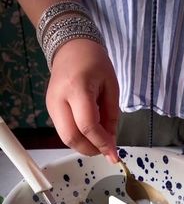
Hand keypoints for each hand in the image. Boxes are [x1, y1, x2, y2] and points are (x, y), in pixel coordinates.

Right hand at [46, 39, 118, 162]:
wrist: (71, 48)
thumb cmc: (94, 63)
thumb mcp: (111, 86)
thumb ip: (111, 116)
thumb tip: (111, 142)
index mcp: (77, 87)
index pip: (87, 125)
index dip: (101, 143)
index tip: (114, 155)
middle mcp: (59, 99)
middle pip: (71, 137)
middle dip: (90, 149)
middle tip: (106, 150)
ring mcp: (51, 106)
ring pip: (65, 138)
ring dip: (84, 146)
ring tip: (99, 142)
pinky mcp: (50, 111)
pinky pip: (64, 132)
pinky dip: (79, 139)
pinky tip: (90, 134)